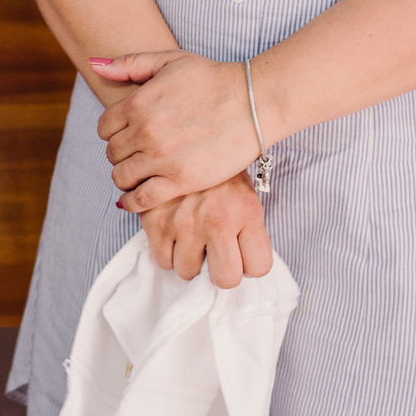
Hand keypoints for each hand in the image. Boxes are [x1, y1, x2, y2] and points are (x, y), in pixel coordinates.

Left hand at [92, 50, 268, 211]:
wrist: (255, 102)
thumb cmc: (214, 79)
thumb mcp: (170, 60)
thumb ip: (129, 63)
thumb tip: (93, 64)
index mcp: (138, 103)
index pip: (104, 128)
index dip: (113, 132)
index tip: (127, 135)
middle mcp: (145, 131)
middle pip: (112, 153)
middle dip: (122, 154)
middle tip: (137, 154)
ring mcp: (161, 158)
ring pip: (121, 177)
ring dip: (126, 177)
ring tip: (140, 173)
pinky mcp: (180, 180)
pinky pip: (141, 199)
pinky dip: (133, 201)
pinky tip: (135, 197)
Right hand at [137, 172, 272, 288]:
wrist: (189, 137)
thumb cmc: (219, 175)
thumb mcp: (246, 198)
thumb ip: (247, 232)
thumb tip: (240, 270)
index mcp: (247, 213)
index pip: (259, 267)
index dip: (250, 263)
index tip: (242, 253)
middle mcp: (217, 220)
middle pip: (225, 279)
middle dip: (220, 270)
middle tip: (215, 253)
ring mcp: (184, 222)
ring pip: (188, 272)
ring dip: (189, 260)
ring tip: (191, 239)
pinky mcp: (155, 220)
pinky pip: (162, 260)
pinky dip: (167, 253)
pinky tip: (173, 234)